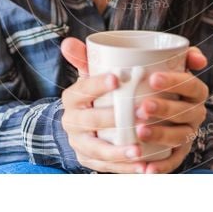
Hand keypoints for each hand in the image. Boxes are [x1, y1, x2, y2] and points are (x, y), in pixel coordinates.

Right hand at [59, 37, 146, 173]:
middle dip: (114, 119)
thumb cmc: (95, 92)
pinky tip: (144, 169)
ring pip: (98, 150)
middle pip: (90, 121)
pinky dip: (125, 170)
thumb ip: (84, 58)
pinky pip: (107, 168)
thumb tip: (68, 41)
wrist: (83, 123)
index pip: (82, 89)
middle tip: (140, 113)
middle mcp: (71, 122)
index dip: (97, 83)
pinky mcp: (90, 161)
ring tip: (139, 151)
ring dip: (119, 152)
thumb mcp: (89, 74)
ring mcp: (80, 144)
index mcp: (72, 98)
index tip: (117, 78)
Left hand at [136, 47, 209, 173]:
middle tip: (141, 107)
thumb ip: (173, 54)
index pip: (192, 85)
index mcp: (195, 91)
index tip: (153, 78)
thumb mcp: (162, 65)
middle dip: (166, 109)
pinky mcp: (178, 153)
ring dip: (162, 135)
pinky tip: (146, 169)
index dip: (176, 82)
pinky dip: (161, 167)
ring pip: (180, 136)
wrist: (150, 107)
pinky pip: (173, 161)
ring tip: (140, 132)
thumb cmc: (156, 82)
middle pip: (186, 112)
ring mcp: (188, 134)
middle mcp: (195, 113)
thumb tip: (189, 58)